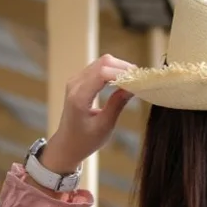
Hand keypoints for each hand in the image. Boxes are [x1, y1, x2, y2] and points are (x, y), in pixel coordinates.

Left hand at [38, 54, 135, 175]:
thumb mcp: (105, 126)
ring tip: (134, 80)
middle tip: (140, 79)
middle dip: (123, 67)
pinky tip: (123, 81)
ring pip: (101, 63)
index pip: (102, 74)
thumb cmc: (86, 140)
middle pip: (102, 63)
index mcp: (79, 97)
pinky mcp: (79, 82)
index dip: (122, 73)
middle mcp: (75, 84)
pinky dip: (112, 71)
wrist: (67, 144)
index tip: (138, 80)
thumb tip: (133, 87)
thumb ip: (117, 104)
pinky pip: (97, 68)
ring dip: (119, 68)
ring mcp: (75, 81)